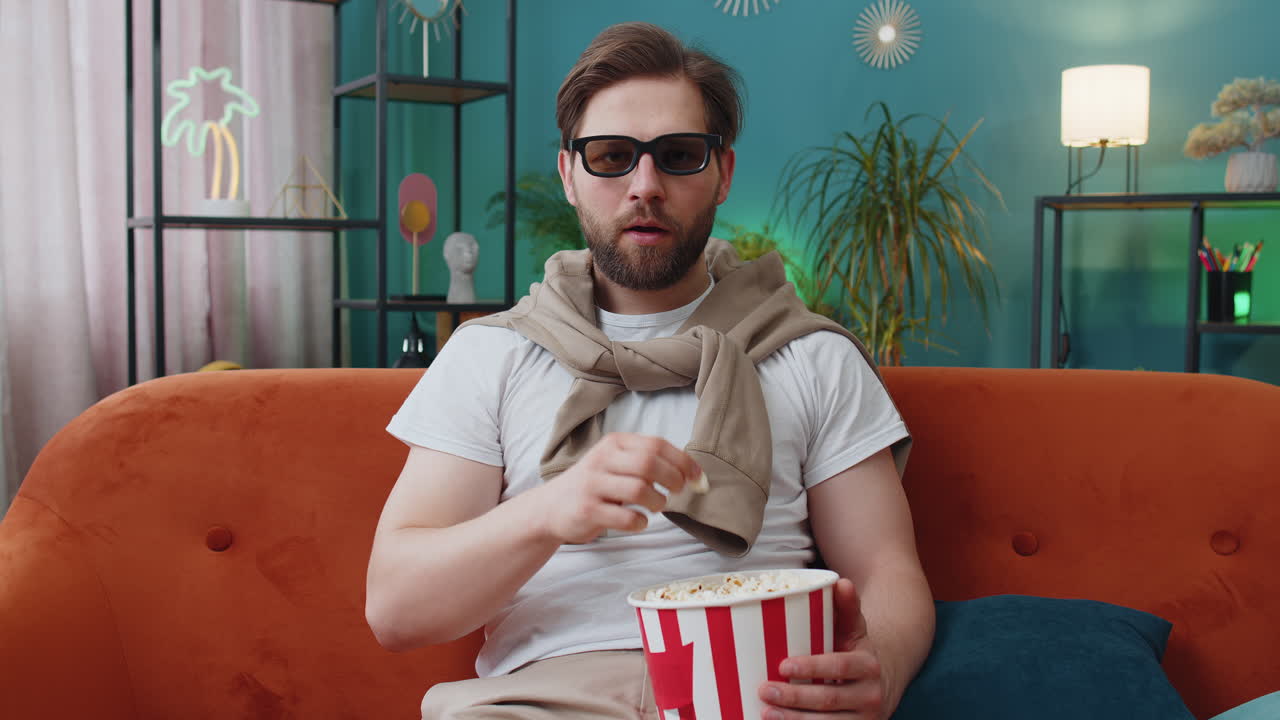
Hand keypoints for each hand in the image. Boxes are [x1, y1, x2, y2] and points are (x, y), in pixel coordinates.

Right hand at [530, 433, 701, 544]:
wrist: (551, 508)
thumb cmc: (596, 486)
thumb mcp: (617, 465)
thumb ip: (648, 464)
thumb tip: (693, 474)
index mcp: (614, 444)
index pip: (656, 444)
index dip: (683, 461)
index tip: (697, 478)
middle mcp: (602, 459)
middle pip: (649, 463)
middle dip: (673, 479)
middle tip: (677, 492)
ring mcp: (592, 484)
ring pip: (639, 489)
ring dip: (658, 502)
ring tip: (656, 507)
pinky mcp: (587, 510)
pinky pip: (626, 516)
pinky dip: (641, 522)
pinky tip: (639, 521)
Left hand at [757, 578, 886, 718]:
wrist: (882, 684)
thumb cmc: (856, 652)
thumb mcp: (855, 629)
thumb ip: (846, 607)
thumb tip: (841, 582)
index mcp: (869, 665)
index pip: (839, 665)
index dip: (812, 667)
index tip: (783, 665)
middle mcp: (871, 695)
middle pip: (829, 699)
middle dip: (795, 698)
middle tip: (764, 689)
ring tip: (766, 712)